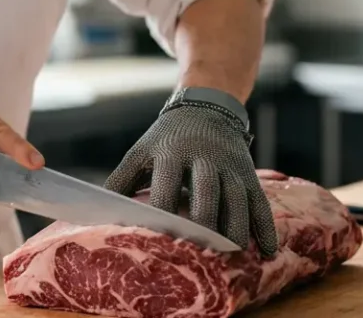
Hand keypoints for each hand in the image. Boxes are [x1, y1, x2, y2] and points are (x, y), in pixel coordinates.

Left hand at [104, 105, 277, 257]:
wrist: (207, 105)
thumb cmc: (167, 138)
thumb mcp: (141, 151)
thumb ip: (121, 181)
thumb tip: (97, 214)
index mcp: (172, 152)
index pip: (166, 186)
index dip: (163, 214)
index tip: (159, 240)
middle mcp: (204, 157)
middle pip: (206, 193)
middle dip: (204, 224)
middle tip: (199, 254)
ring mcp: (230, 165)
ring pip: (237, 200)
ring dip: (235, 230)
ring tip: (230, 256)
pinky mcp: (249, 173)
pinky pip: (260, 202)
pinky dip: (264, 227)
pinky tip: (266, 250)